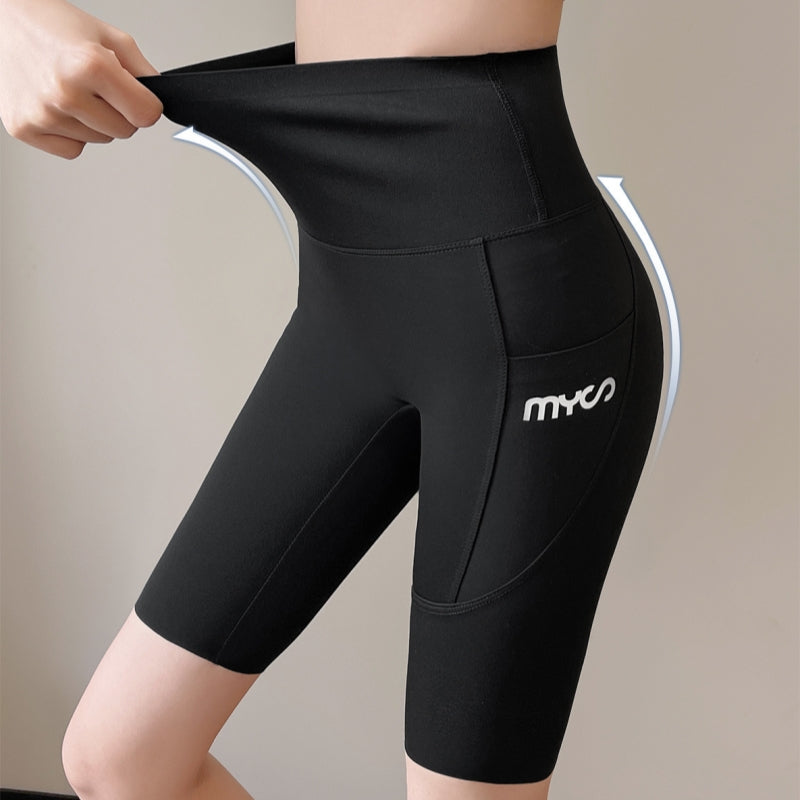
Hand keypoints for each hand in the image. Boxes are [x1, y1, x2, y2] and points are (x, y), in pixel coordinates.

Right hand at [0, 0, 163, 158]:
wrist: (1, 20)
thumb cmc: (52, 25)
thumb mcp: (109, 36)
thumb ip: (143, 72)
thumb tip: (160, 105)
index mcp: (89, 65)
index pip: (147, 115)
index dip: (146, 104)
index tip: (135, 94)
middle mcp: (64, 92)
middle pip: (125, 132)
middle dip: (119, 111)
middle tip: (96, 86)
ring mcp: (42, 114)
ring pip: (100, 141)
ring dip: (94, 121)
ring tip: (71, 89)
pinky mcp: (24, 128)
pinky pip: (73, 149)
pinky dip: (71, 133)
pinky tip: (57, 105)